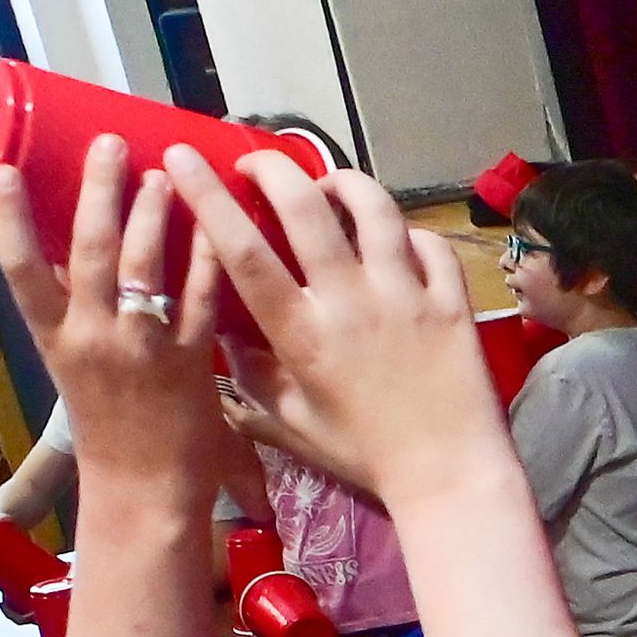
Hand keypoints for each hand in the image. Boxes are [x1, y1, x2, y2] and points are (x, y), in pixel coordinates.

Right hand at [0, 139, 226, 516]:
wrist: (147, 492)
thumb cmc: (114, 433)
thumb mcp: (75, 373)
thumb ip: (76, 322)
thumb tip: (74, 266)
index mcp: (54, 340)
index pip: (18, 269)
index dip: (10, 217)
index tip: (4, 169)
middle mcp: (93, 338)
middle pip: (90, 249)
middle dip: (100, 190)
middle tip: (112, 144)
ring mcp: (144, 347)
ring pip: (144, 264)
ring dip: (153, 211)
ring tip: (164, 170)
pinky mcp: (193, 361)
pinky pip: (202, 297)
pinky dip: (206, 258)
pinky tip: (215, 224)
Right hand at [166, 149, 504, 512]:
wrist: (451, 478)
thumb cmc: (366, 457)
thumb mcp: (293, 425)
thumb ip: (254, 377)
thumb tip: (224, 337)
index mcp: (302, 333)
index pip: (243, 249)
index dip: (207, 195)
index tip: (183, 158)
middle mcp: (351, 301)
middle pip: (306, 207)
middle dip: (272, 168)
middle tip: (256, 163)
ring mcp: (408, 296)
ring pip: (375, 209)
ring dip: (344, 183)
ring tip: (327, 186)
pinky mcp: (453, 303)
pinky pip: (430, 244)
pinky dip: (408, 230)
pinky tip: (393, 237)